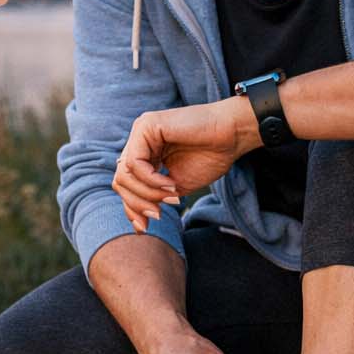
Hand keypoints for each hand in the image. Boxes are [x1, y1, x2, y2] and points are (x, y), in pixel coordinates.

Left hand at [112, 98, 257, 232]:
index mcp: (145, 153)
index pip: (126, 184)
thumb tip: (136, 223)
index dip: (132, 208)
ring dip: (147, 193)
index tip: (145, 227)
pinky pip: (135, 163)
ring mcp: (140, 131)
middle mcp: (139, 141)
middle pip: (121, 181)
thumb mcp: (176, 187)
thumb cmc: (210, 156)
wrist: (232, 134)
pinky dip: (151, 180)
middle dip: (137, 204)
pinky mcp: (146, 126)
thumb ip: (154, 198)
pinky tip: (170, 185)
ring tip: (171, 197)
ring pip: (124, 174)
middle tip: (158, 215)